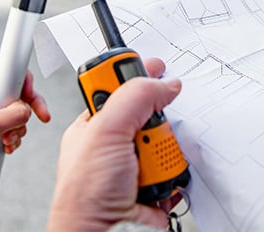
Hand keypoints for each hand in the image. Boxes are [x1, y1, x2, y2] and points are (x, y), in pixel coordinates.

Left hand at [0, 57, 50, 153]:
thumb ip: (13, 115)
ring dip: (17, 126)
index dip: (23, 75)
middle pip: (15, 89)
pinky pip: (7, 123)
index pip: (6, 64)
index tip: (32, 92)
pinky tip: (5, 146)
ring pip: (13, 109)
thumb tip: (27, 112)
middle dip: (26, 108)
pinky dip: (11, 134)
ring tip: (7, 140)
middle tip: (41, 117)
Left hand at [47, 58, 181, 231]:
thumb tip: (163, 83)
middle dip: (154, 123)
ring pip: (168, 139)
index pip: (119, 88)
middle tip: (143, 135)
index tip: (157, 66)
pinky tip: (157, 182)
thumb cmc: (85, 197)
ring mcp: (137, 165)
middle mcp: (116, 144)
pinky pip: (178, 166)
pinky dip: (174, 174)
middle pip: (151, 113)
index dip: (137, 75)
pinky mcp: (156, 185)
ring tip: (146, 167)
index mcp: (95, 126)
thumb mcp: (104, 132)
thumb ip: (134, 99)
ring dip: (164, 152)